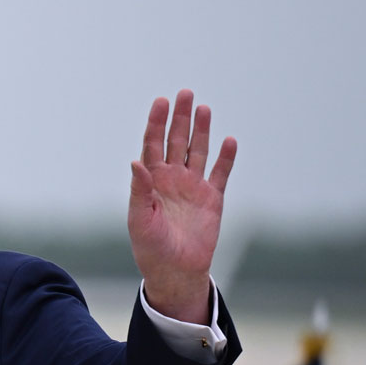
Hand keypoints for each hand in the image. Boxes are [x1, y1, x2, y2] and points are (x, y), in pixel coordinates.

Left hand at [128, 89, 236, 324]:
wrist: (175, 271)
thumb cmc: (150, 247)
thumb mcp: (140, 219)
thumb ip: (139, 190)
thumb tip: (135, 161)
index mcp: (151, 181)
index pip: (153, 145)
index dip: (156, 123)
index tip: (161, 102)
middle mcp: (171, 179)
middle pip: (176, 141)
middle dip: (180, 118)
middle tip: (185, 93)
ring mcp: (192, 187)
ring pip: (198, 151)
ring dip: (201, 131)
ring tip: (203, 108)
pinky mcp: (212, 199)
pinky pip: (220, 174)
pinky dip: (226, 158)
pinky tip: (229, 140)